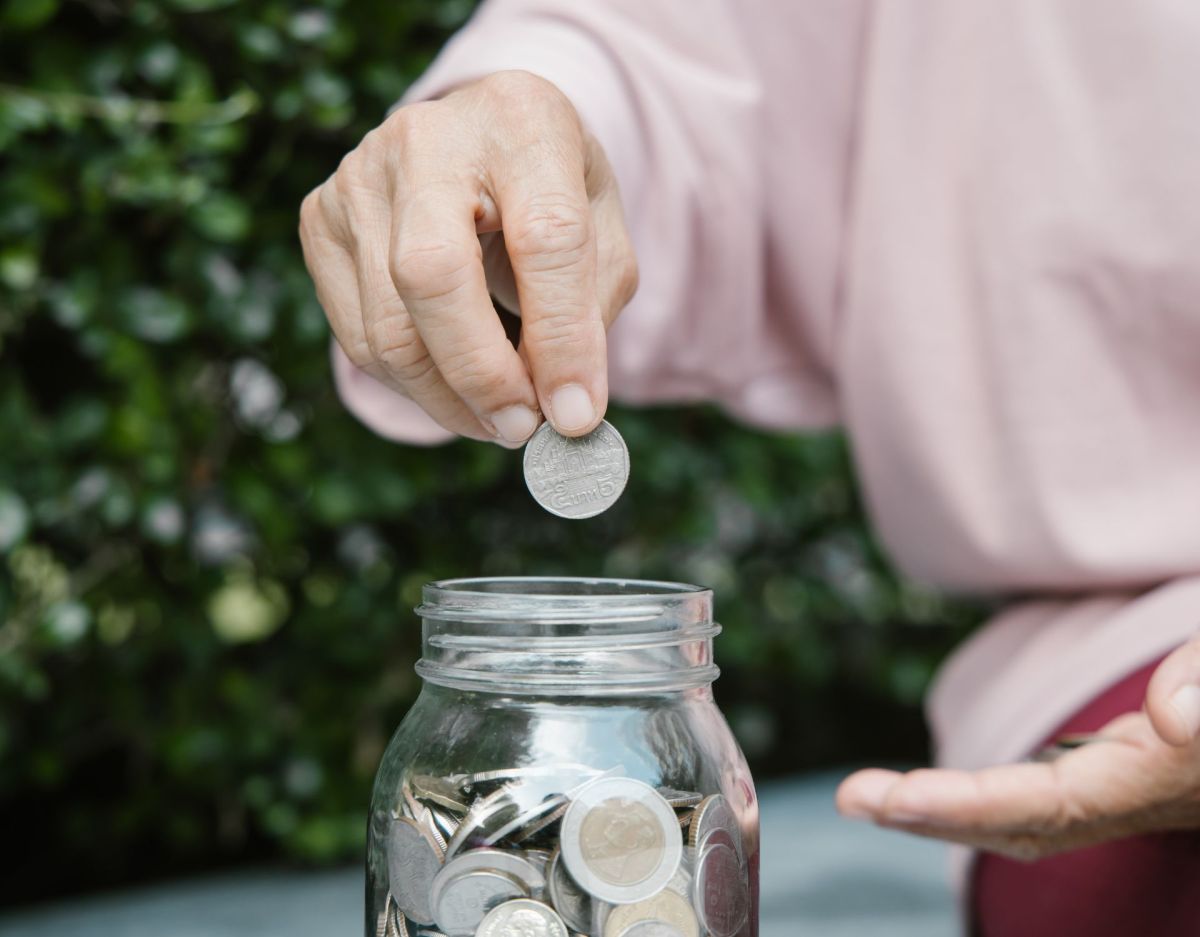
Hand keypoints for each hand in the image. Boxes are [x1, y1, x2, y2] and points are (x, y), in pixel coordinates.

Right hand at [299, 71, 636, 445]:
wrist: (483, 139)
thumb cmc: (552, 193)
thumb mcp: (603, 233)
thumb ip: (588, 314)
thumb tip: (560, 410)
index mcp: (522, 121)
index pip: (545, 237)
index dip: (562, 338)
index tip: (576, 415)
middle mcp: (426, 138)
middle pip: (432, 274)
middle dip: (482, 375)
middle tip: (522, 430)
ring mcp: (358, 177)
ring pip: (388, 326)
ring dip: (449, 398)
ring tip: (499, 419)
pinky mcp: (320, 220)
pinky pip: (358, 337)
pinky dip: (413, 386)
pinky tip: (456, 392)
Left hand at [836, 634, 1199, 859]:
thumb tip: (1176, 716)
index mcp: (1164, 778)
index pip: (1054, 803)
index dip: (971, 804)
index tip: (897, 798)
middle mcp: (1143, 796)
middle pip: (1027, 825)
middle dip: (937, 819)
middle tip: (853, 798)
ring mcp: (1132, 790)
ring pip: (1027, 819)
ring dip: (945, 812)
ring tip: (867, 796)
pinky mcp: (1121, 773)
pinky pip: (1039, 798)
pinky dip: (979, 798)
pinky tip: (927, 791)